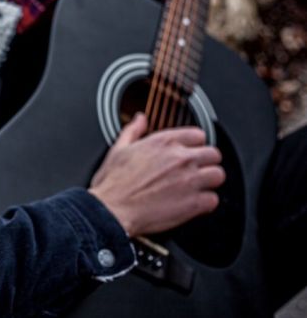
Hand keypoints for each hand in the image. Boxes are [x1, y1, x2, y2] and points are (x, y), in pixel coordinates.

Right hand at [88, 114, 225, 236]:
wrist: (112, 211)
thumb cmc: (112, 184)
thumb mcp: (118, 149)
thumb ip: (133, 130)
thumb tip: (140, 119)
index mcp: (164, 142)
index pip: (199, 135)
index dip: (194, 144)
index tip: (189, 152)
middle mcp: (181, 158)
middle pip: (214, 154)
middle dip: (205, 162)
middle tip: (194, 171)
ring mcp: (190, 181)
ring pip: (218, 175)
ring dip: (209, 182)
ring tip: (196, 187)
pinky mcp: (194, 204)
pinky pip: (213, 200)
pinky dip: (205, 203)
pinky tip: (193, 204)